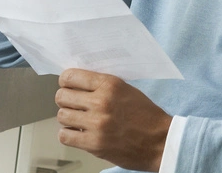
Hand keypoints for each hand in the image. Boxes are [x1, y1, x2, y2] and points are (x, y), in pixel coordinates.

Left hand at [55, 68, 172, 171]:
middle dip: (66, 100)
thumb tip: (77, 84)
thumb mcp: (127, 90)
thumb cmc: (146, 116)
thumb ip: (103, 86)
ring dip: (68, 118)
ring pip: (62, 116)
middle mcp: (101, 102)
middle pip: (62, 96)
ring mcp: (96, 124)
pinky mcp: (94, 144)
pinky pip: (65, 136)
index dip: (66, 81)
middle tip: (74, 104)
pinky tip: (79, 132)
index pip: (71, 77)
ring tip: (79, 120)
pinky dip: (69, 134)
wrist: (160, 142)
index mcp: (110, 85)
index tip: (68, 85)